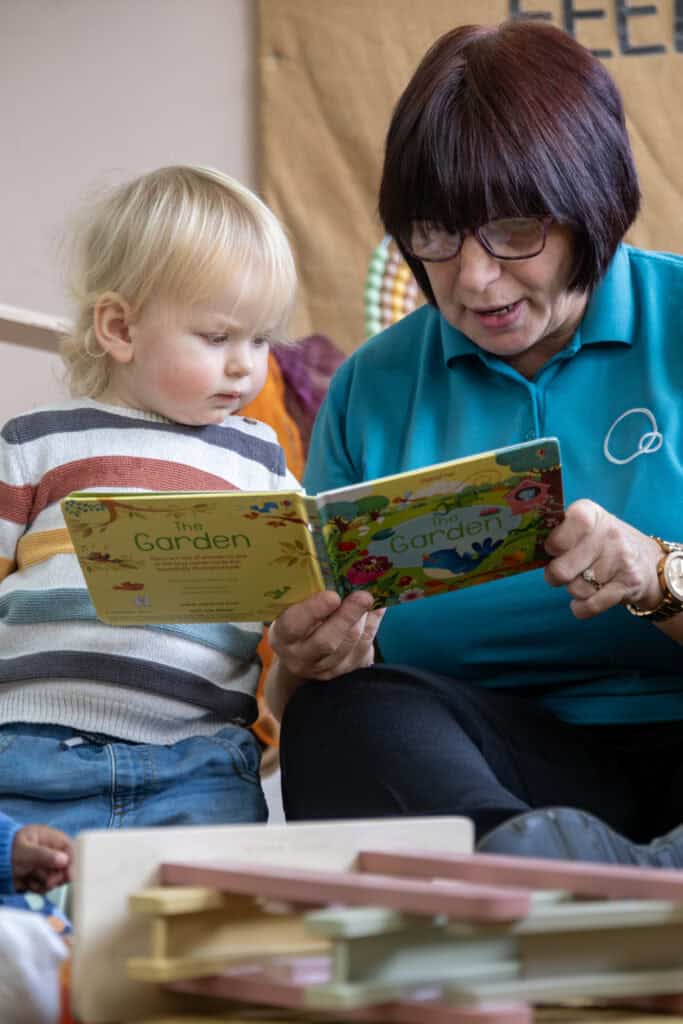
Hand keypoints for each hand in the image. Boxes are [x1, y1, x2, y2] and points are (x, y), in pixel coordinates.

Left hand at [12, 824, 72, 892]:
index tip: (68, 874)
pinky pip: (46, 886)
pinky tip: (28, 883)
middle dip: (57, 876)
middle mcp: (49, 851)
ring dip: (45, 883)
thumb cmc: (6, 852)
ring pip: (56, 878)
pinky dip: (38, 888)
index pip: (67, 847)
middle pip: (65, 865)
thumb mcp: (24, 851)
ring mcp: (45, 865)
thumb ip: (44, 855)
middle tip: (48, 881)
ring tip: (31, 879)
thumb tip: (64, 860)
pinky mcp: (39, 877)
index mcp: (48, 838)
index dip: (71, 860)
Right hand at [268, 590, 384, 680]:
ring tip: (368, 598)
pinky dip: (373, 625)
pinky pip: (365, 648)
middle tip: (363, 596)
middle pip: (327, 641)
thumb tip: (338, 574)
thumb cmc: (297, 623)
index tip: (332, 596)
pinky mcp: (346, 671)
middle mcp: (301, 658)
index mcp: (283, 637)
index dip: (313, 611)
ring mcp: (326, 669)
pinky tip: (376, 608)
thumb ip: (308, 596)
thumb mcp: (293, 609)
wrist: (301, 658)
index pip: (294, 625)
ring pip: (350, 645)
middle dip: (347, 616)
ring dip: (363, 619)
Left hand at [544, 499, 662, 618]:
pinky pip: (590, 605)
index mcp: (591, 514)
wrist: (648, 562)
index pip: (566, 528)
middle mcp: (608, 534)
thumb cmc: (601, 544)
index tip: (552, 549)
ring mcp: (621, 559)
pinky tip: (583, 601)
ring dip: (573, 589)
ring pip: (575, 589)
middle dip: (555, 576)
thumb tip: (524, 550)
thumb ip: (558, 533)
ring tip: (583, 579)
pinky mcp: (628, 584)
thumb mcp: (585, 527)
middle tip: (560, 572)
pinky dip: (581, 608)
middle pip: (562, 569)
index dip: (554, 544)